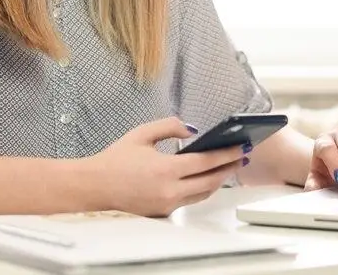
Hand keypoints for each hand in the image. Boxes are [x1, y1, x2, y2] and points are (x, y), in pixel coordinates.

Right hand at [88, 117, 246, 215]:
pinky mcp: (163, 212)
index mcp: (166, 169)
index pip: (206, 162)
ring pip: (203, 194)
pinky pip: (190, 200)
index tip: (242, 147)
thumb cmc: (116, 159)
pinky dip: (202, 189)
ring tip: (229, 166)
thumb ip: (170, 126)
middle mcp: (170, 190)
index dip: (227, 154)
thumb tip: (193, 130)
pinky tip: (208, 178)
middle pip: (211, 181)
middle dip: (230, 168)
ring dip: (219, 180)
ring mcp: (167, 204)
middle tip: (243, 156)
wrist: (94, 186)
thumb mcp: (142, 134)